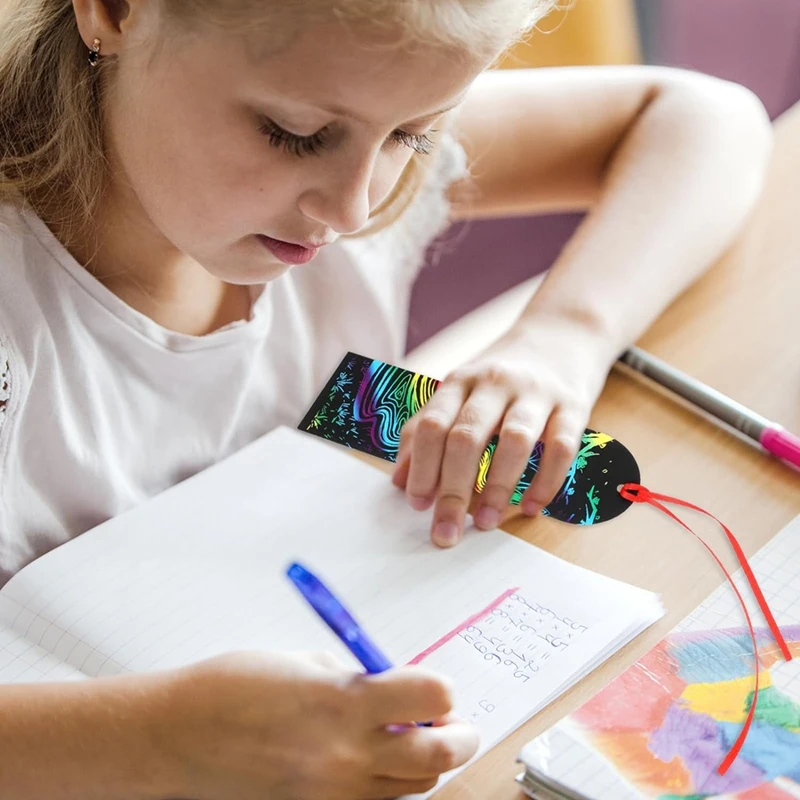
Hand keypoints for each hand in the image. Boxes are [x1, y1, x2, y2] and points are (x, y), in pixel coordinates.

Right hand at [157, 651, 478, 799]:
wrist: (176, 739)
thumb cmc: (228, 688)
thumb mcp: (300, 663)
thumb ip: (352, 677)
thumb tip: (386, 688)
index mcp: (341, 701)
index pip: (431, 697)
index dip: (441, 689)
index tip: (435, 687)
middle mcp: (345, 753)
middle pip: (438, 755)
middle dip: (458, 736)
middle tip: (455, 724)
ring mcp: (332, 792)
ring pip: (413, 788)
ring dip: (427, 764)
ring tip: (414, 742)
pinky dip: (388, 787)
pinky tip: (374, 765)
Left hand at [392, 317, 614, 545]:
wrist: (563, 332)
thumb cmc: (501, 376)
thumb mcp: (459, 391)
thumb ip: (425, 430)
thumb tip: (398, 480)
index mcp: (460, 381)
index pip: (432, 425)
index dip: (420, 468)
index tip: (417, 505)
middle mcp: (495, 382)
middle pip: (466, 437)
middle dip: (453, 490)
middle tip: (446, 532)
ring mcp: (536, 392)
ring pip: (514, 441)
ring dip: (496, 488)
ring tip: (485, 523)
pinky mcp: (573, 405)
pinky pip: (561, 447)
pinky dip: (546, 482)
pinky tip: (530, 507)